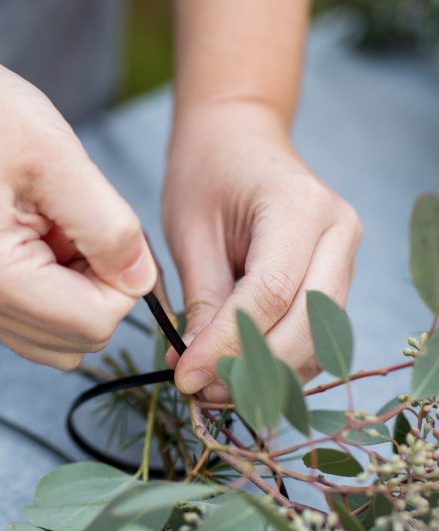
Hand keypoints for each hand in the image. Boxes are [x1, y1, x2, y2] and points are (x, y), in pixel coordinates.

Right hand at [0, 28, 156, 368]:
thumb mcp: (62, 160)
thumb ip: (110, 228)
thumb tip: (142, 281)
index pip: (97, 323)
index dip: (125, 282)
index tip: (115, 229)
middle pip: (80, 340)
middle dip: (104, 289)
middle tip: (89, 225)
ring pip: (60, 340)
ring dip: (82, 293)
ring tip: (64, 230)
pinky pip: (35, 321)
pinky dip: (58, 291)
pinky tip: (48, 238)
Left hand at [162, 100, 361, 395]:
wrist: (238, 139)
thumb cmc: (207, 172)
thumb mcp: (191, 230)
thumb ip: (201, 298)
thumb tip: (196, 366)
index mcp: (301, 207)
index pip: (271, 295)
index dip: (228, 345)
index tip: (185, 376)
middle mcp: (338, 234)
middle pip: (306, 326)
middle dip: (251, 369)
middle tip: (198, 391)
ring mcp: (344, 258)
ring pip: (318, 341)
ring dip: (267, 376)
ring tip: (212, 387)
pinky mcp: (336, 280)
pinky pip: (316, 337)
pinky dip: (280, 364)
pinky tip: (238, 374)